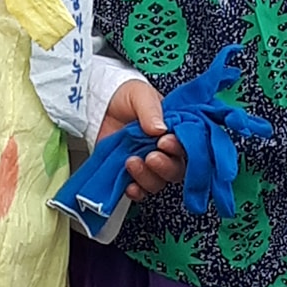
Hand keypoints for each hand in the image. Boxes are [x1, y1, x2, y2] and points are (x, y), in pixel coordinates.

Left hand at [97, 80, 185, 201]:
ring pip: (158, 182)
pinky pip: (139, 191)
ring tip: (131, 162)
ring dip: (147, 177)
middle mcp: (165, 151)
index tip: (164, 142)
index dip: (178, 148)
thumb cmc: (125, 98)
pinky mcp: (131, 174)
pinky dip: (136, 191)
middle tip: (151, 157)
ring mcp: (148, 164)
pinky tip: (129, 185)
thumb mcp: (139, 95)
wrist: (99, 106)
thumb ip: (151, 110)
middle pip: (176, 170)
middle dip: (165, 167)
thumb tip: (160, 129)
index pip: (187, 146)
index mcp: (174, 131)